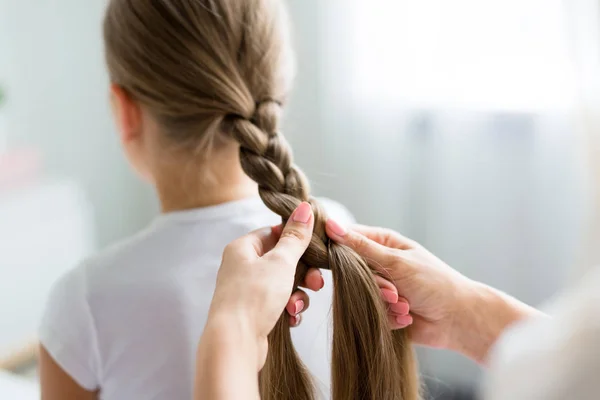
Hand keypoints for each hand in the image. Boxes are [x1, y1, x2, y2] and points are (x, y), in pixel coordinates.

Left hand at [206, 202, 315, 368]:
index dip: (296, 240)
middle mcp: (242, 268)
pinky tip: (290, 319)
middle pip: (282, 261)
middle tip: (316, 282)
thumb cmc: (253, 298)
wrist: (234, 343)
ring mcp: (247, 291)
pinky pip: (279, 304)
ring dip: (297, 295)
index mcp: (243, 249)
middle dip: (303, 273)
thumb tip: (304, 208)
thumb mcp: (281, 262)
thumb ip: (295, 237)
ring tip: (296, 307)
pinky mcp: (253, 313)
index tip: (315, 249)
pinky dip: (288, 310)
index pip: (273, 233)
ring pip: (284, 285)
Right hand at [326, 221, 539, 362]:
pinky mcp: (382, 309)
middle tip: (394, 291)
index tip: (338, 262)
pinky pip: (370, 312)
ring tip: (405, 304)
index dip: (339, 248)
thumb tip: (331, 225)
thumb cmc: (434, 283)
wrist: (457, 319)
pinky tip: (407, 316)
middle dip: (373, 285)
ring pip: (359, 294)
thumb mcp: (396, 261)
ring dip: (383, 303)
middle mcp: (379, 263)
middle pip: (351, 270)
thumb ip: (361, 247)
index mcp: (383, 243)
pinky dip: (388, 316)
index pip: (348, 238)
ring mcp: (381, 287)